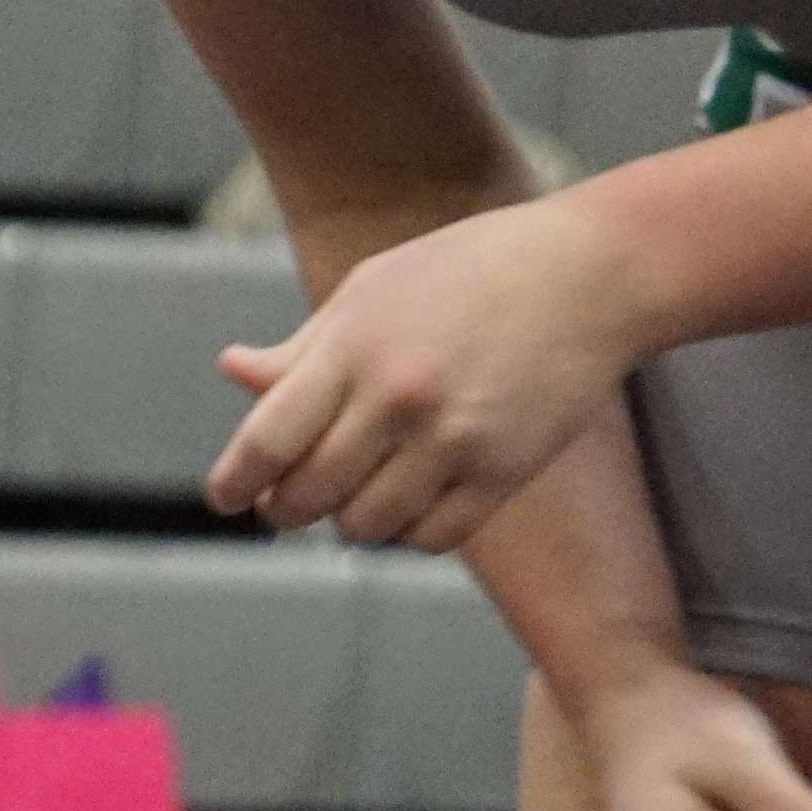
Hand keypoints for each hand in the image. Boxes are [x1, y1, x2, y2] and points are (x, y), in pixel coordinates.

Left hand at [210, 195, 660, 550]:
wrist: (586, 275)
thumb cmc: (467, 273)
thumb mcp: (371, 289)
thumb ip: (303, 347)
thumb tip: (233, 371)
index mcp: (354, 348)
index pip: (268, 440)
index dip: (235, 481)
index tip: (225, 498)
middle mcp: (398, 399)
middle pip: (309, 494)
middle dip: (285, 507)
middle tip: (284, 502)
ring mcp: (453, 440)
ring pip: (366, 526)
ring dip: (349, 520)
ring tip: (354, 494)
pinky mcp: (504, 471)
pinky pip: (431, 537)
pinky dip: (408, 532)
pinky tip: (408, 502)